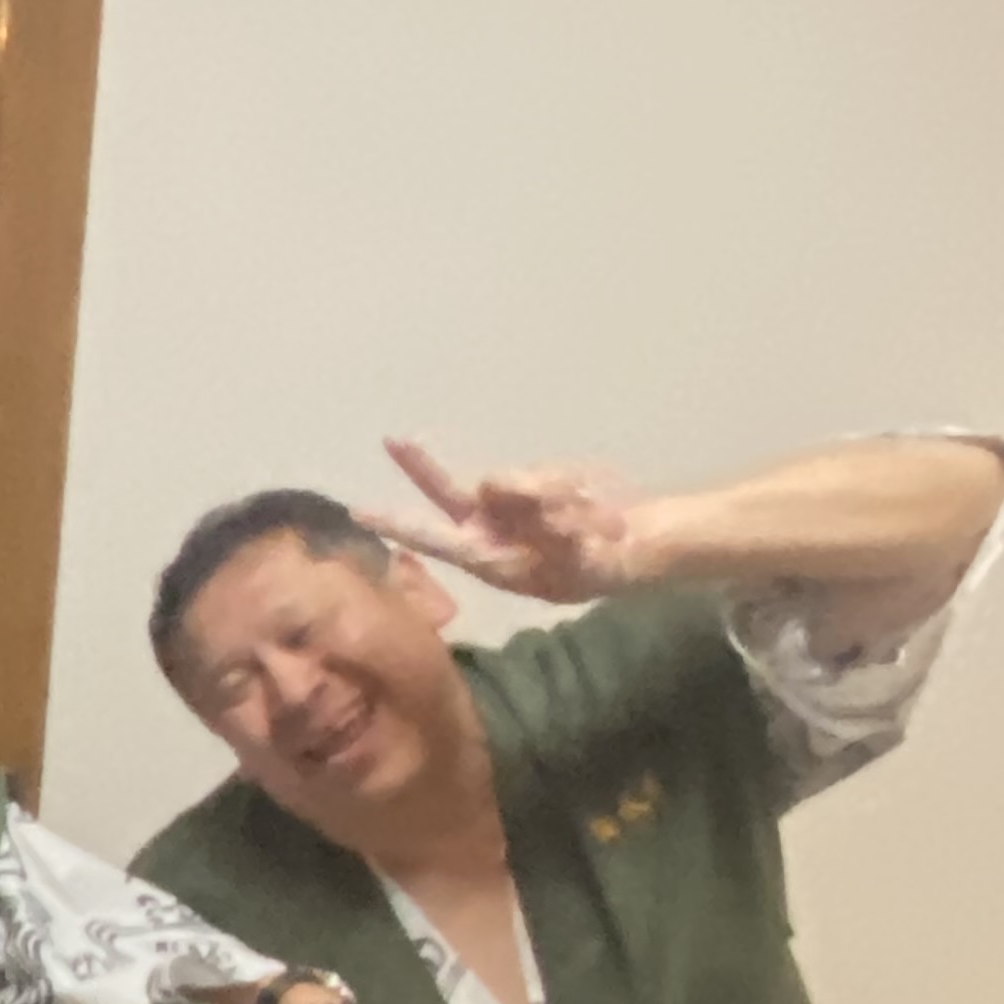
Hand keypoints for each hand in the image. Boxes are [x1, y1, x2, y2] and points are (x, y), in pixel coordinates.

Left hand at [358, 437, 646, 604]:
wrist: (644, 545)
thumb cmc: (602, 564)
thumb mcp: (575, 554)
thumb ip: (541, 520)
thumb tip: (498, 485)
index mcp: (486, 558)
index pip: (432, 538)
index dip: (397, 524)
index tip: (359, 511)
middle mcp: (491, 528)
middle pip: (450, 493)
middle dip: (423, 468)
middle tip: (395, 440)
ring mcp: (513, 503)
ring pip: (512, 481)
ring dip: (550, 494)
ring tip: (589, 520)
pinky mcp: (538, 480)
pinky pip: (542, 474)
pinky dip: (567, 486)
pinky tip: (591, 505)